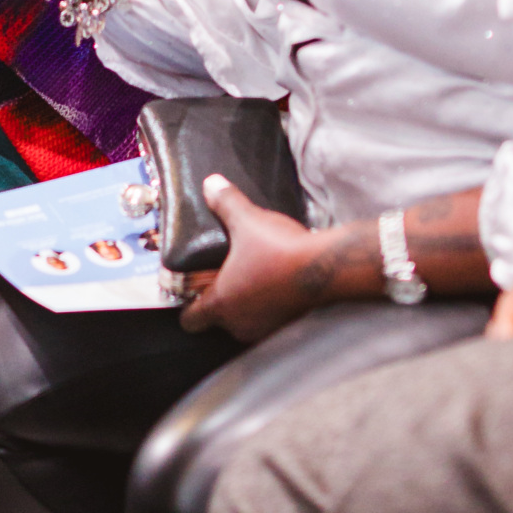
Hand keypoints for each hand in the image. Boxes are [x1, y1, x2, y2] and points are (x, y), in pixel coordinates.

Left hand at [180, 176, 369, 343]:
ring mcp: (265, 328)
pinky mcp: (287, 326)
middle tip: (224, 278)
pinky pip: (268, 320)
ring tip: (251, 278)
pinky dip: (268, 307)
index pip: (191, 320)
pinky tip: (275, 284)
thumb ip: (225, 202)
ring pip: (244, 322)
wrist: (325, 268)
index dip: (187, 307)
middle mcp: (240, 323)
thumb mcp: (247, 221)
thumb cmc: (280, 250)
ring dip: (246, 305)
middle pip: (218, 321)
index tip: (192, 293)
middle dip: (219, 302)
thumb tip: (210, 184)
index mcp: (222, 303)